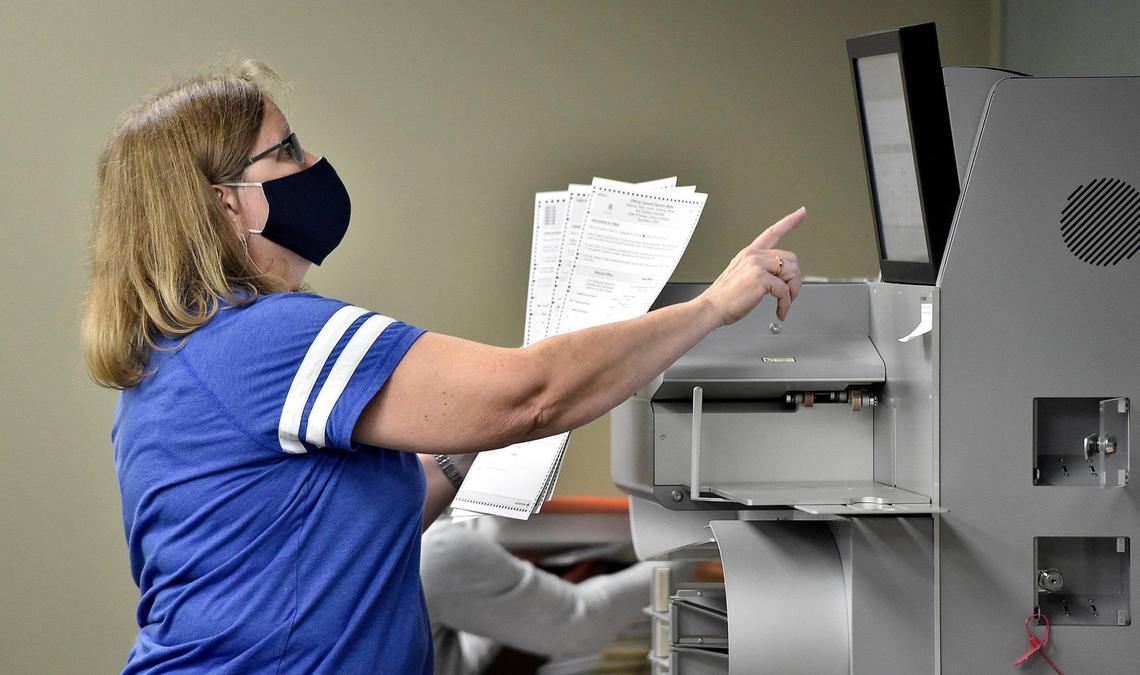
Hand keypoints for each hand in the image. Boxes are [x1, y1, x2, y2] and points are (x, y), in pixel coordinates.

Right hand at [699, 207, 803, 324]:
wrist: (710, 308)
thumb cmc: (724, 298)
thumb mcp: (740, 277)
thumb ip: (758, 272)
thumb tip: (779, 281)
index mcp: (748, 254)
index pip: (772, 232)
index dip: (789, 221)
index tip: (801, 212)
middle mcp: (753, 256)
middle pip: (790, 259)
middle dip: (794, 279)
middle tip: (789, 294)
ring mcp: (756, 265)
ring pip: (791, 273)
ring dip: (793, 292)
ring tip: (785, 303)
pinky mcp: (760, 278)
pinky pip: (785, 291)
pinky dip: (786, 304)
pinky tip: (780, 311)